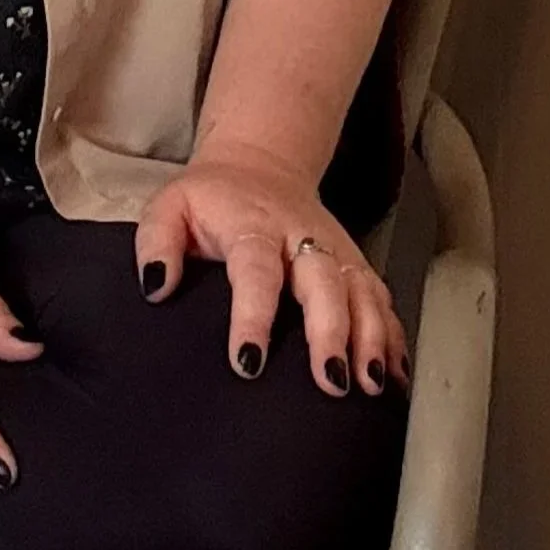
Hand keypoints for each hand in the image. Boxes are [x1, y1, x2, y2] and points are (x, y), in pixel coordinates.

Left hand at [135, 143, 408, 397]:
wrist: (258, 164)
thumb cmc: (210, 200)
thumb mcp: (169, 207)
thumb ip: (155, 244)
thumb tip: (156, 287)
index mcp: (251, 225)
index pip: (255, 270)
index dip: (253, 315)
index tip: (248, 361)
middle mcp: (300, 236)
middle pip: (324, 281)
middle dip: (331, 331)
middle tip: (329, 380)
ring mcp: (334, 248)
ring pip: (361, 290)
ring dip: (370, 337)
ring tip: (369, 384)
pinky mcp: (354, 261)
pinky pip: (380, 298)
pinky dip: (391, 335)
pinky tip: (393, 375)